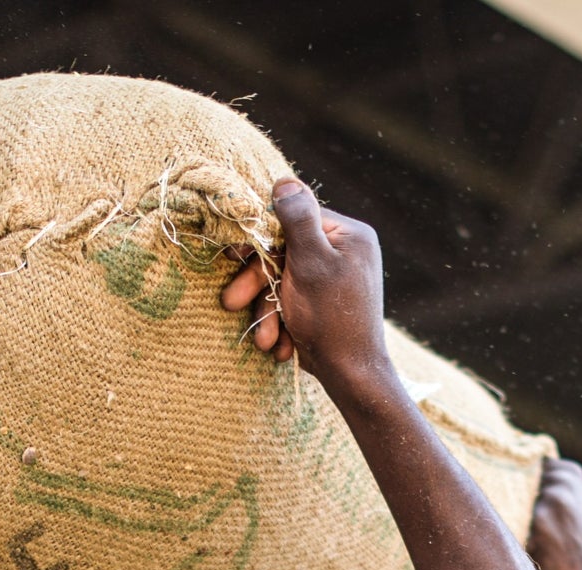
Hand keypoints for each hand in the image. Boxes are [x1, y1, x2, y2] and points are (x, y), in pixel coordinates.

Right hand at [220, 180, 392, 397]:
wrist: (351, 376)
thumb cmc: (331, 318)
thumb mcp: (311, 262)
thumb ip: (297, 220)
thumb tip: (284, 180)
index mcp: (349, 235)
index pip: (295, 222)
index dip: (261, 239)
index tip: (233, 252)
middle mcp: (345, 253)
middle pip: (286, 256)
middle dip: (259, 286)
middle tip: (231, 304)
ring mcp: (335, 280)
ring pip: (286, 285)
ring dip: (269, 314)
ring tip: (264, 341)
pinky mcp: (325, 306)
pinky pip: (295, 305)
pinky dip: (284, 326)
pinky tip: (281, 346)